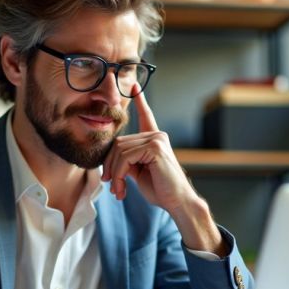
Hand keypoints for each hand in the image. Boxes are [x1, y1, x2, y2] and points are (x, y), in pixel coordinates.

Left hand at [102, 89, 193, 211]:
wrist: (177, 202)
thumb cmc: (160, 190)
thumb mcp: (139, 172)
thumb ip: (128, 160)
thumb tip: (112, 159)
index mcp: (155, 140)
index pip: (146, 116)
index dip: (140, 101)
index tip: (134, 86)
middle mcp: (157, 136)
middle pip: (119, 143)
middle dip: (110, 166)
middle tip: (110, 185)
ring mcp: (157, 139)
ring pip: (120, 151)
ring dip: (114, 174)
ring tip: (118, 191)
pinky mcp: (155, 147)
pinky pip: (125, 158)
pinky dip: (119, 175)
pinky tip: (122, 189)